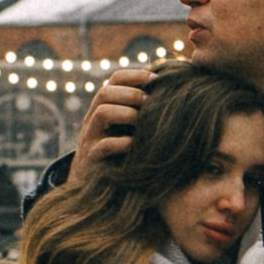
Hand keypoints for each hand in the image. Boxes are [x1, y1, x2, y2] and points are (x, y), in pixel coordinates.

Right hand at [66, 67, 153, 185]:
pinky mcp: (92, 159)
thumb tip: (173, 92)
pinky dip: (123, 143)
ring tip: (142, 123)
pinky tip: (136, 145)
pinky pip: (105, 145)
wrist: (93, 188)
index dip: (136, 75)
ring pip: (102, 112)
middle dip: (132, 94)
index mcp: (104, 106)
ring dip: (127, 114)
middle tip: (151, 103)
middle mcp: (93, 119)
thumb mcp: (128, 129)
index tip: (158, 80)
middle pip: (106, 92)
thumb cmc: (119, 154)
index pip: (115, 79)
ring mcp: (90, 138)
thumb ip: (141, 112)